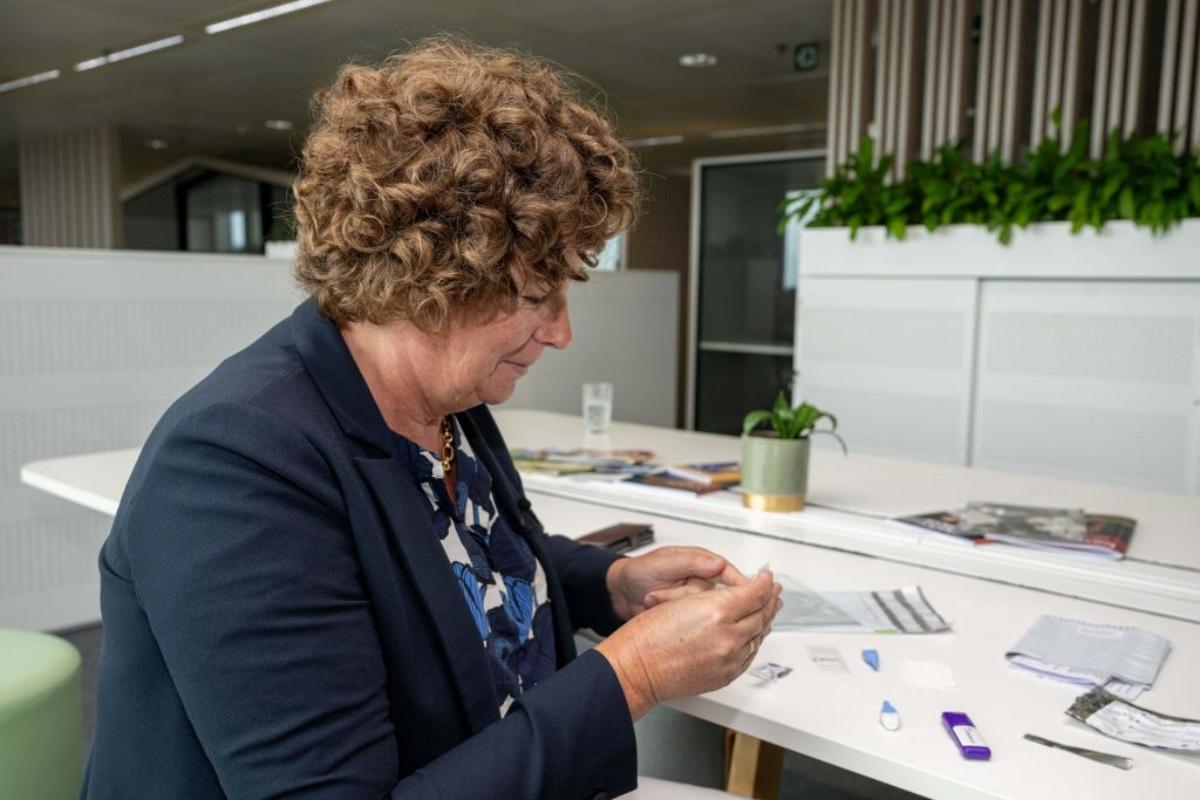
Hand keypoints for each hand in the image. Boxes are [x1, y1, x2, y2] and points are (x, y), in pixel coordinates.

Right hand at [595, 569, 782, 719]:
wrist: (636, 668)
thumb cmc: (648, 635)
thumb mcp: (682, 599)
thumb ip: (715, 595)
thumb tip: (736, 592)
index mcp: (718, 611)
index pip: (755, 592)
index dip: (764, 582)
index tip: (766, 577)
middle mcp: (729, 636)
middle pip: (761, 613)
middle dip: (769, 599)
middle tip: (773, 590)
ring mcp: (730, 658)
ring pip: (759, 635)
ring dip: (765, 619)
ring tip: (768, 609)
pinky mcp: (727, 675)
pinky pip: (749, 654)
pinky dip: (755, 641)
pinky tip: (754, 633)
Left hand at [605, 546, 749, 620]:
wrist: (620, 594)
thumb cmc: (639, 572)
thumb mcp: (662, 563)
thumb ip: (691, 562)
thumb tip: (718, 564)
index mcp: (700, 563)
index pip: (728, 572)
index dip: (739, 584)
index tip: (744, 593)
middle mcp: (701, 582)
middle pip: (715, 596)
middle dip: (688, 597)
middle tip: (662, 594)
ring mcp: (694, 601)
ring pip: (701, 611)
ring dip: (673, 605)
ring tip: (651, 598)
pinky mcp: (687, 619)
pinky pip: (691, 623)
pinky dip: (673, 620)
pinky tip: (657, 611)